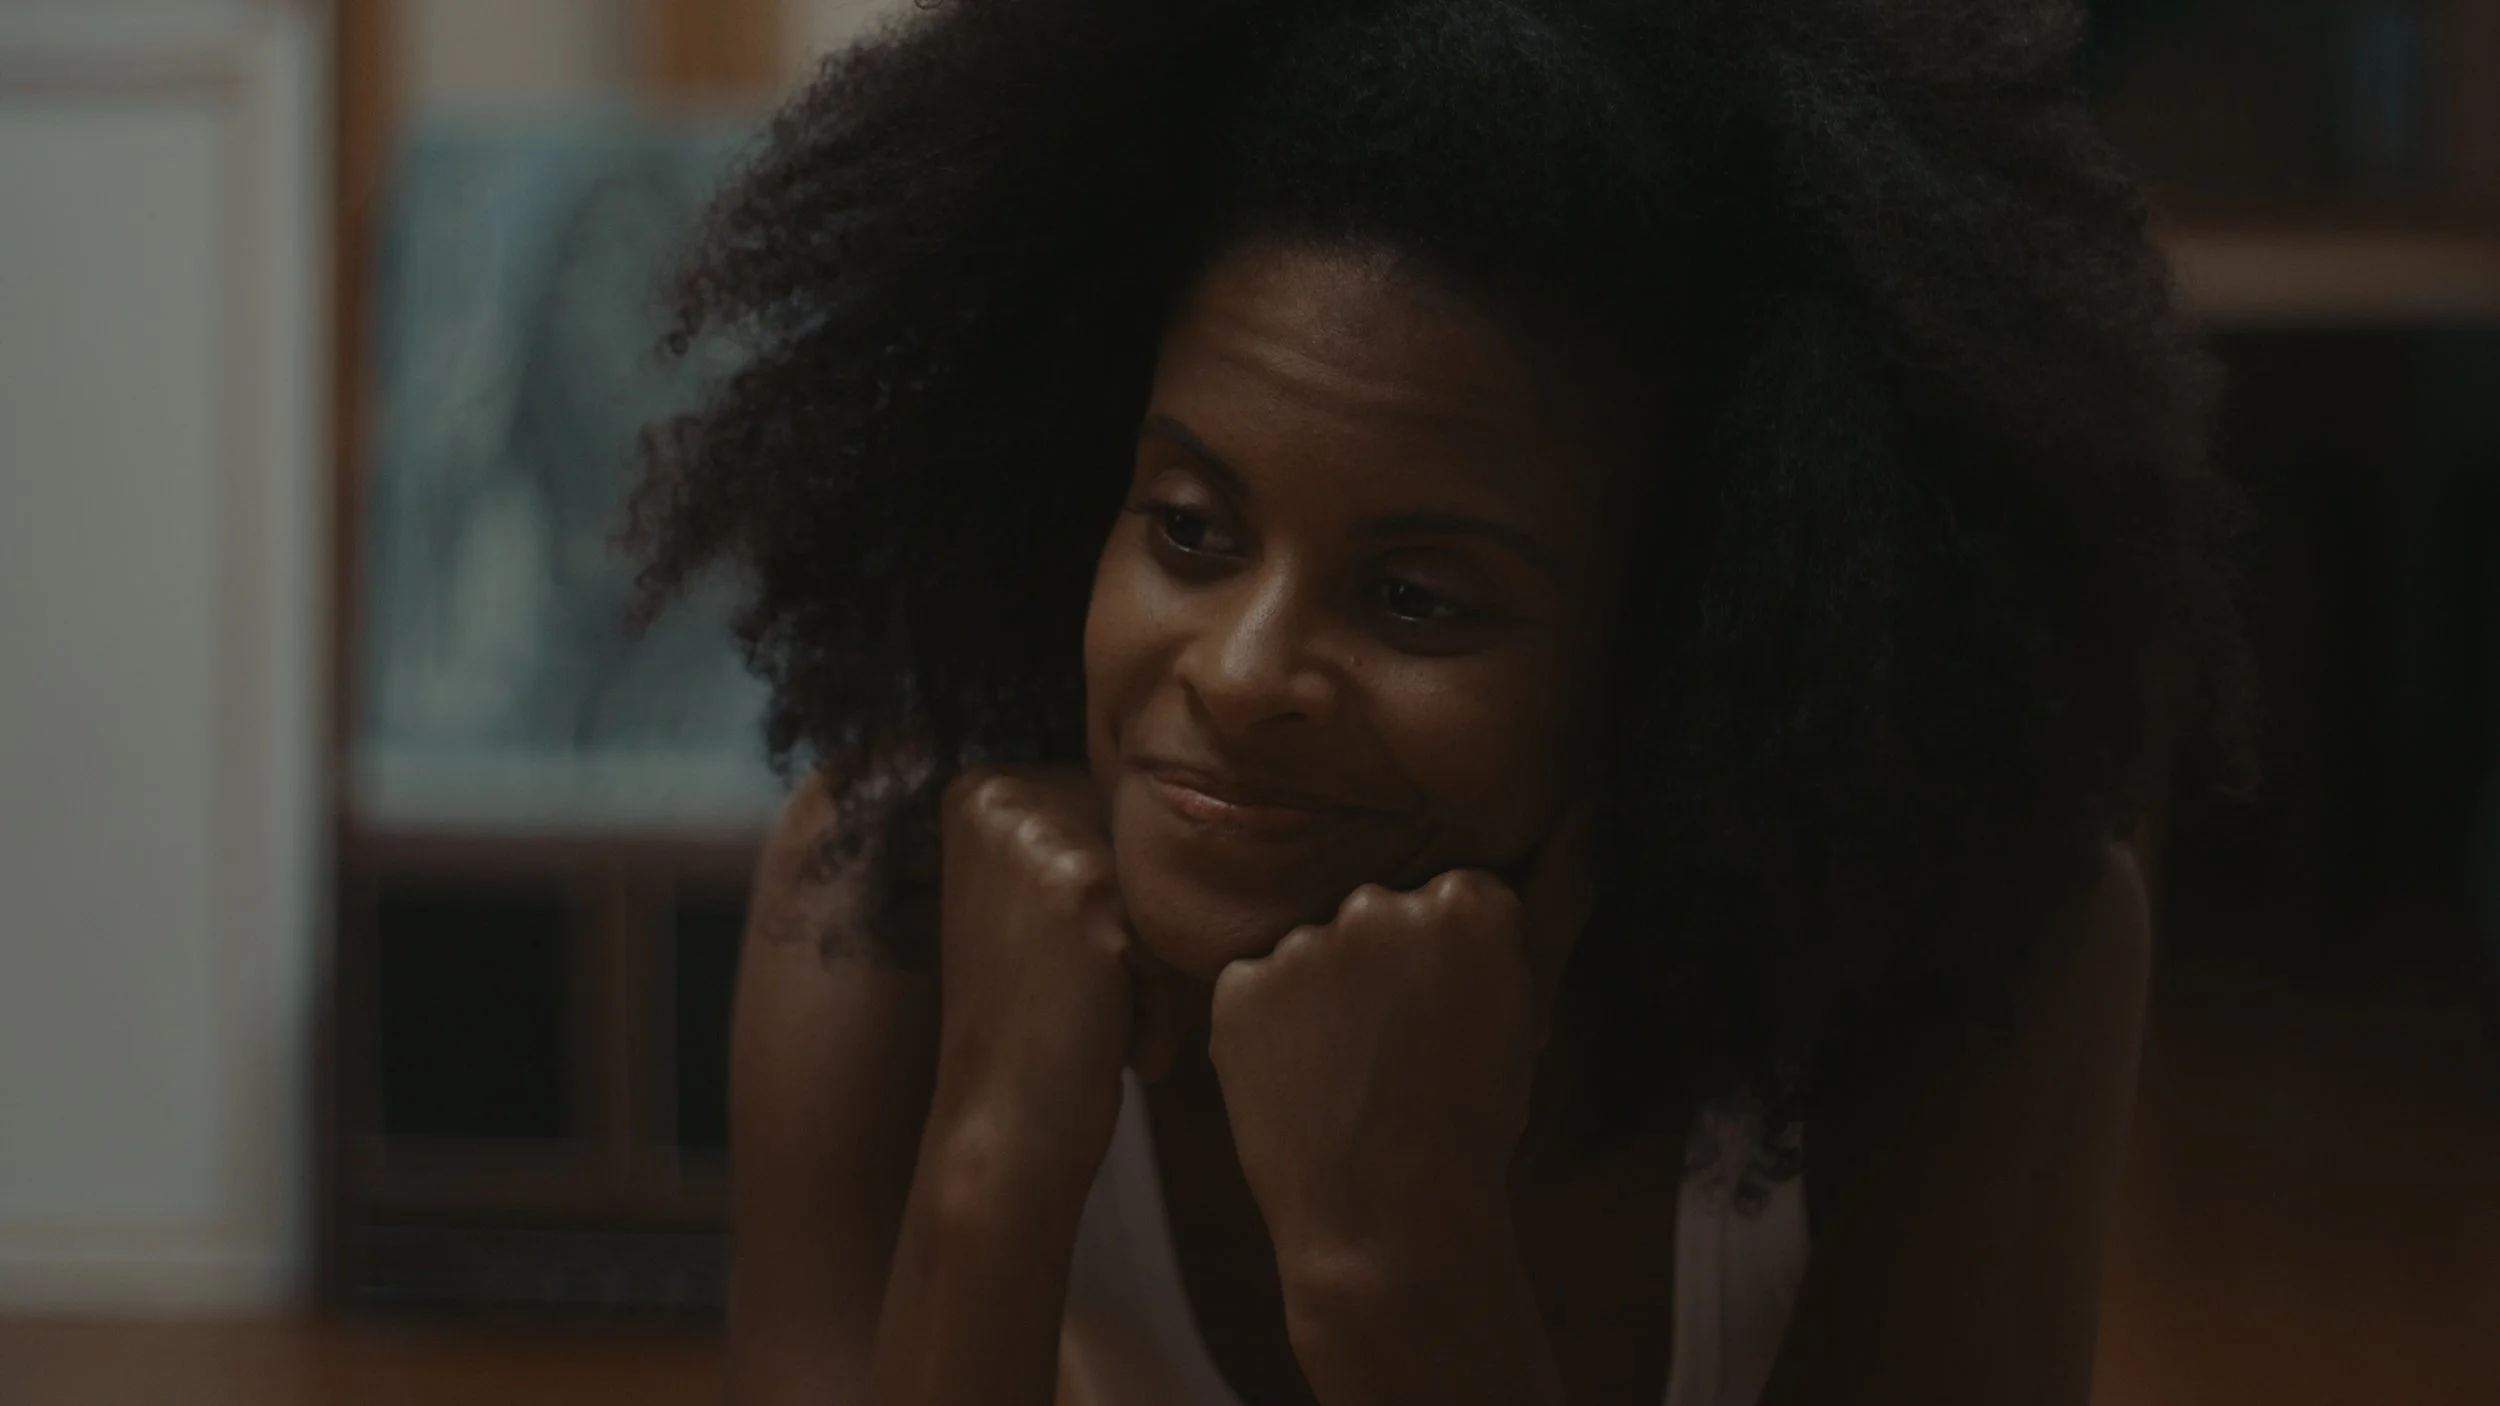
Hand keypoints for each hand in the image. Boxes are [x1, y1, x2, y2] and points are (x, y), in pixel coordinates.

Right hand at [925, 765, 1158, 1205]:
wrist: (1003, 1131)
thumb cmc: (1038, 1027)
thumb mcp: (1039, 906)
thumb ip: (1085, 832)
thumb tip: (1197, 773)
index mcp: (981, 787)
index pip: (1119, 813)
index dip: (1123, 907)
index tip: (1064, 970)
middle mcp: (1000, 794)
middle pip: (1147, 841)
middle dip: (1142, 934)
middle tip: (1081, 1003)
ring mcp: (1038, 833)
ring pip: (1166, 887)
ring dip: (1157, 966)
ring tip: (1098, 1018)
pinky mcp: (1083, 884)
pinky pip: (1176, 930)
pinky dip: (1163, 996)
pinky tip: (1112, 1038)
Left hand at [1206, 808, 1596, 1288]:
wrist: (1388, 1222)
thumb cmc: (1474, 1121)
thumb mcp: (1532, 1006)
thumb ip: (1559, 895)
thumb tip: (1586, 808)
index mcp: (1466, 900)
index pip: (1454, 901)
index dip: (1454, 968)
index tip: (1455, 1023)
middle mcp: (1379, 903)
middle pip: (1380, 919)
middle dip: (1387, 972)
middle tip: (1403, 1057)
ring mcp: (1301, 945)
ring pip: (1314, 954)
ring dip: (1327, 1000)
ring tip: (1352, 1079)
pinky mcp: (1237, 988)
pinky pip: (1255, 991)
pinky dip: (1271, 1030)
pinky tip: (1304, 1084)